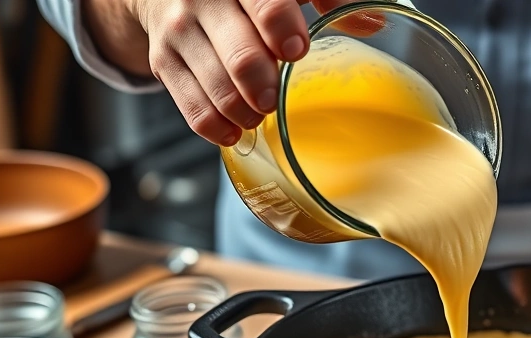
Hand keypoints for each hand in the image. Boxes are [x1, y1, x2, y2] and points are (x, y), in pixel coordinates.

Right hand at [129, 0, 311, 145]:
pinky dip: (216, 126)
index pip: (265, 5)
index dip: (283, 31)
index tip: (297, 52)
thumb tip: (367, 23)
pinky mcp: (163, 61)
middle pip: (240, 56)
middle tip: (274, 99)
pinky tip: (234, 131)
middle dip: (263, 86)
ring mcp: (179, 32)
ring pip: (216, 86)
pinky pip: (191, 106)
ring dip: (243, 111)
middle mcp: (203, 1)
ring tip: (259, 114)